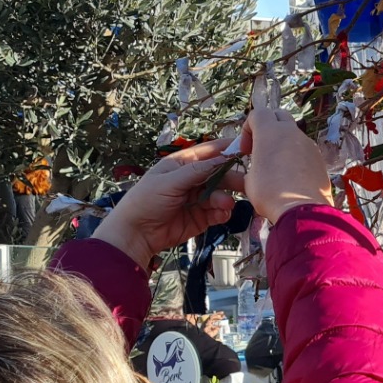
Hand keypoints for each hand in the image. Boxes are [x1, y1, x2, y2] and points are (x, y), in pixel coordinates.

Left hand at [93, 141, 247, 267]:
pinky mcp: (201, 217)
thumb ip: (197, 171)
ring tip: (225, 204)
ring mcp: (197, 199)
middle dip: (231, 177)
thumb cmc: (146, 201)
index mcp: (181, 165)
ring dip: (225, 198)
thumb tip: (222, 158)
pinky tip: (222, 213)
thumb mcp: (169, 181)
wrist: (136, 234)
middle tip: (245, 182)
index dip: (225, 149)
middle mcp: (191, 180)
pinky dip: (223, 212)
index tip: (244, 148)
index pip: (207, 152)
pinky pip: (218, 212)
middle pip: (218, 174)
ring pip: (220, 194)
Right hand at [234, 107, 332, 224]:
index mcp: (270, 132)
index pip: (257, 113)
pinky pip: (304, 149)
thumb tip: (252, 169)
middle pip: (278, 115)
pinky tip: (291, 176)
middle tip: (261, 149)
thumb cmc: (269, 192)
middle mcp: (291, 132)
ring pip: (293, 133)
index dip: (247, 128)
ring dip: (282, 142)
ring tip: (276, 166)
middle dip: (267, 127)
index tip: (245, 150)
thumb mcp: (249, 181)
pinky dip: (295, 155)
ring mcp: (308, 144)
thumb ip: (250, 166)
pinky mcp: (319, 158)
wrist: (301, 209)